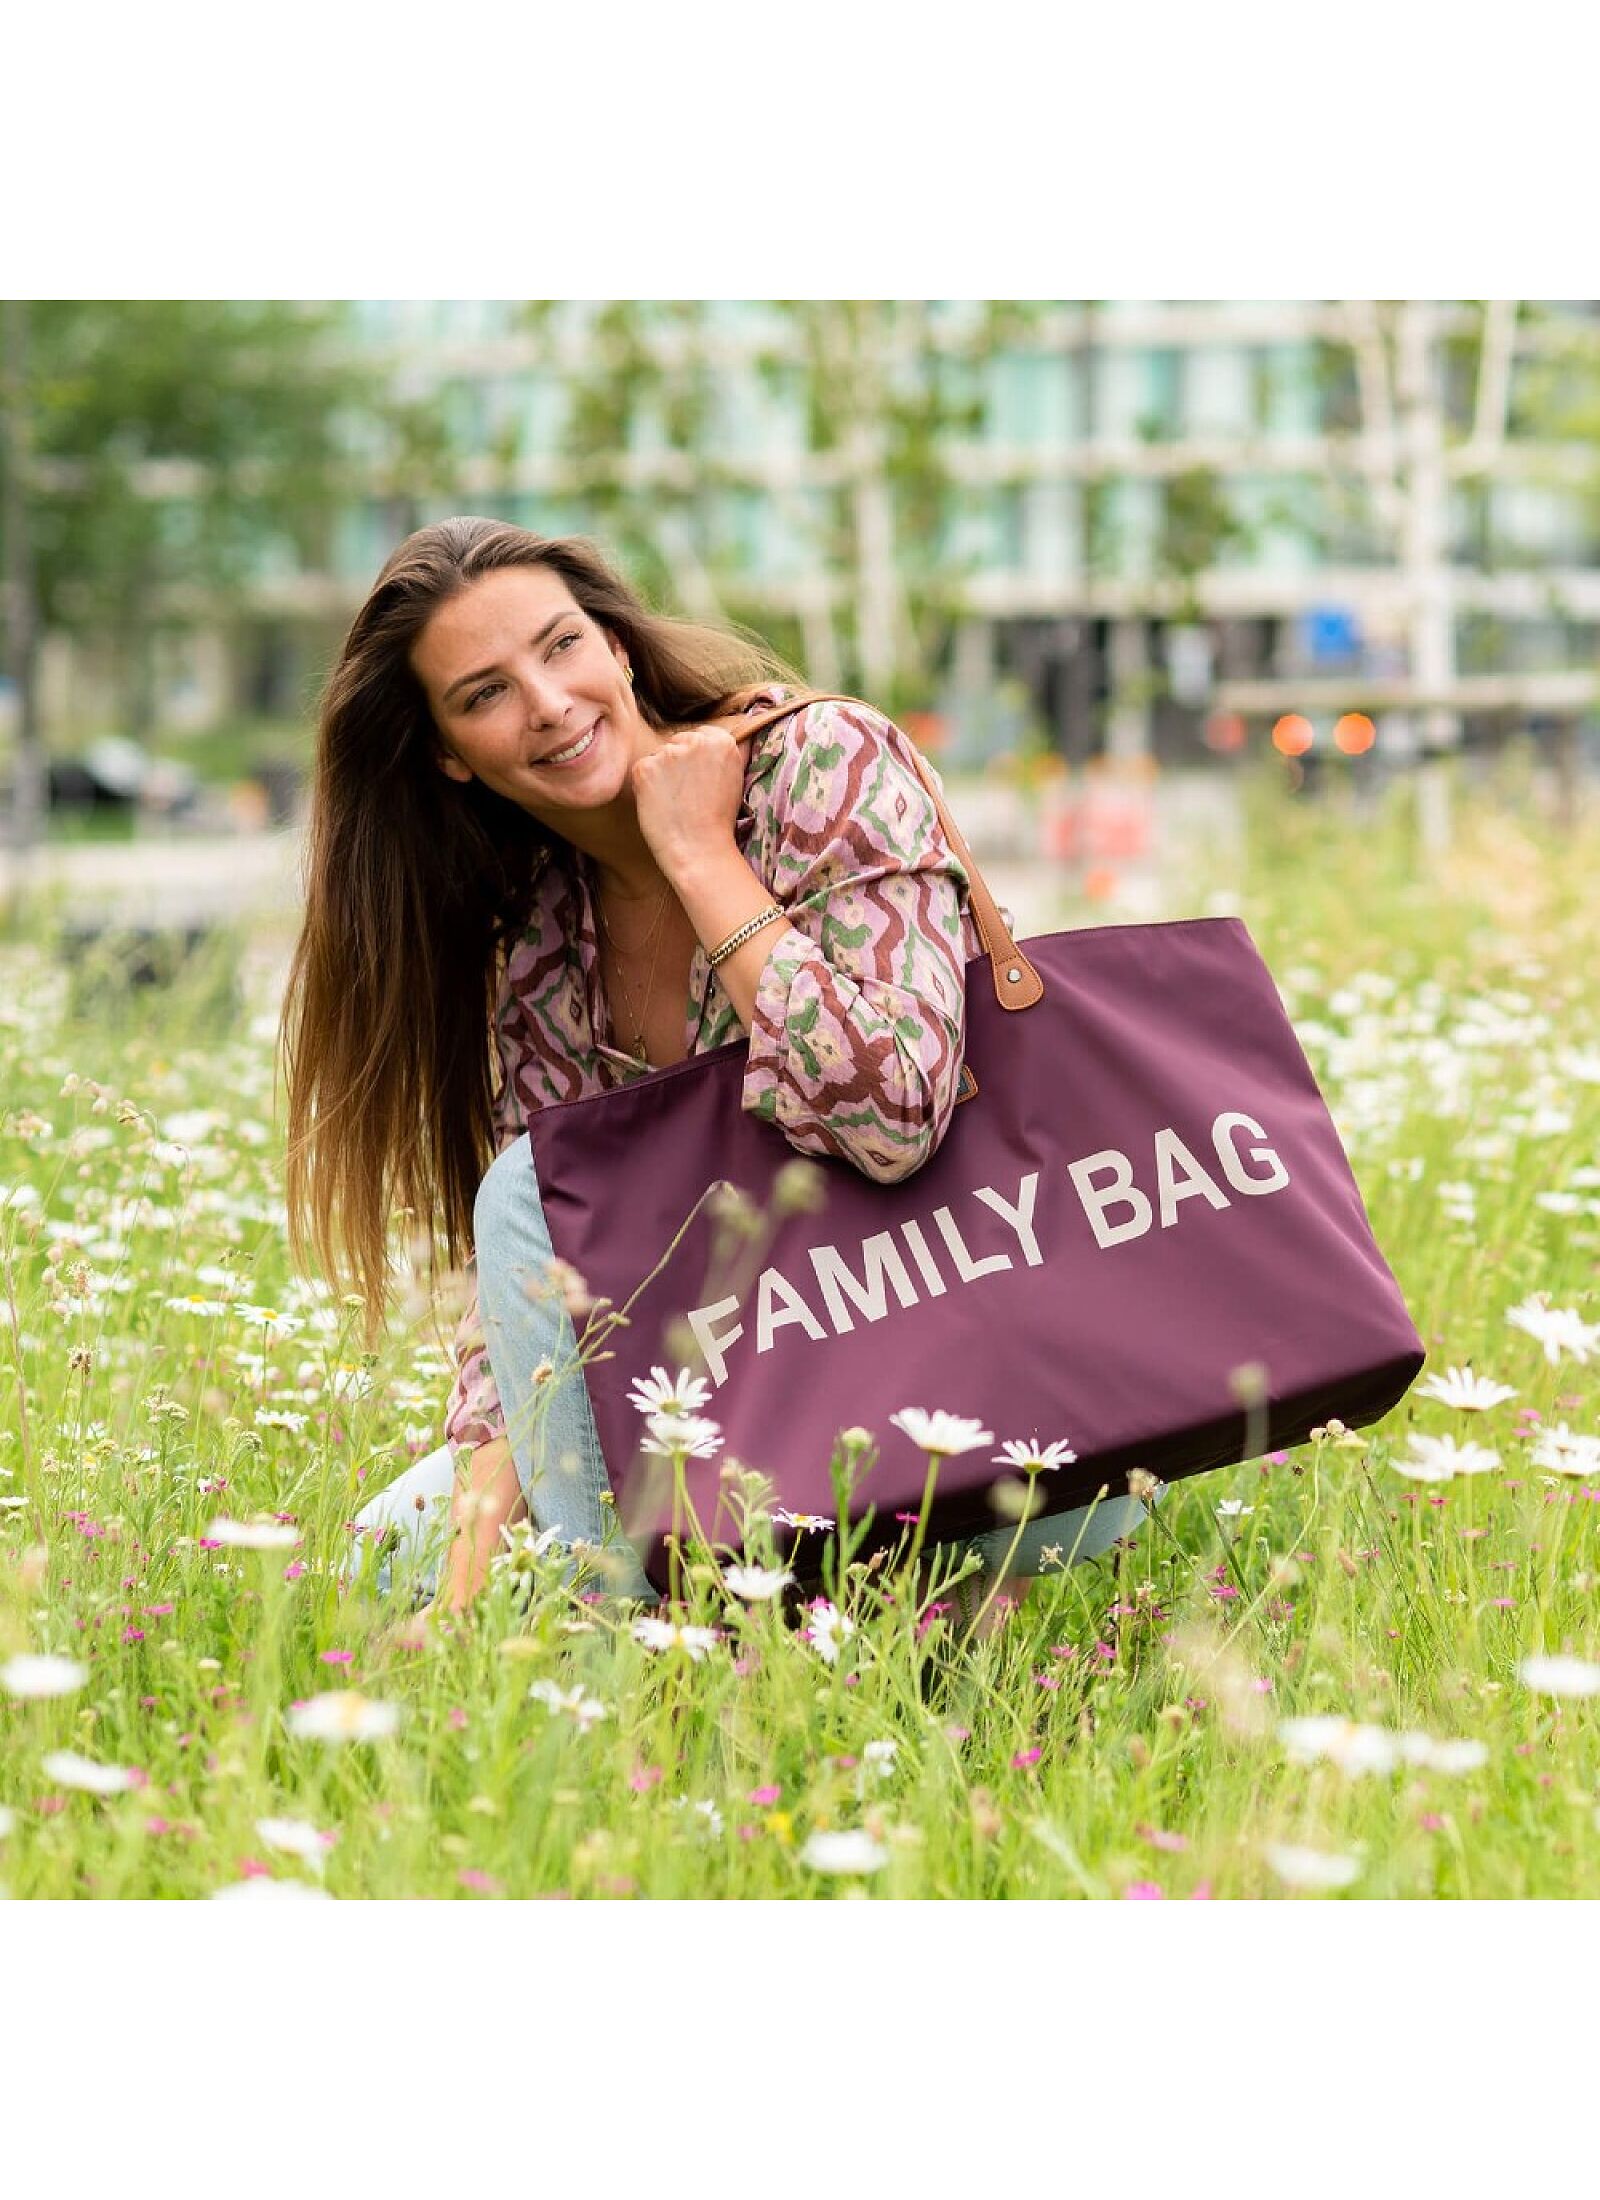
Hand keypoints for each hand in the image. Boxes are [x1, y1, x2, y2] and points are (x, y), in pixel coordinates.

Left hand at [630, 722, 744, 882]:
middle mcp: (696, 741)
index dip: (696, 761)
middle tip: (687, 795)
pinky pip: (642, 770)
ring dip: (661, 775)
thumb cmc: (718, 822)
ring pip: (659, 757)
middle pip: (677, 743)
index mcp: (722, 741)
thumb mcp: (735, 780)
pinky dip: (646, 786)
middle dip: (678, 764)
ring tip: (675, 803)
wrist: (700, 850)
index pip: (700, 736)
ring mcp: (669, 753)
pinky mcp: (645, 767)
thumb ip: (726, 755)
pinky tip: (660, 805)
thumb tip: (730, 736)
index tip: (699, 781)